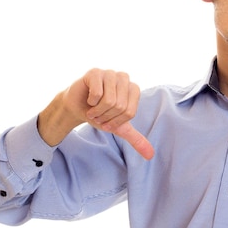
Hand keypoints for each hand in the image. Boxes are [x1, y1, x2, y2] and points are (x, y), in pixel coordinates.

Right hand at [39, 68, 154, 159]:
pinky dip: (91, 102)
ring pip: (109, 100)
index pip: (130, 112)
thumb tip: (150, 155)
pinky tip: (88, 99)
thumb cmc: (100, 114)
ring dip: (98, 111)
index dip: (116, 121)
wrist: (77, 107)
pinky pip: (97, 93)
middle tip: (98, 115)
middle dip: (106, 116)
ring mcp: (110, 73)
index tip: (107, 121)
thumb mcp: (118, 128)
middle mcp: (124, 78)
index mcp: (133, 88)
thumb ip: (135, 138)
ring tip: (93, 109)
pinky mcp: (95, 72)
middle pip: (120, 106)